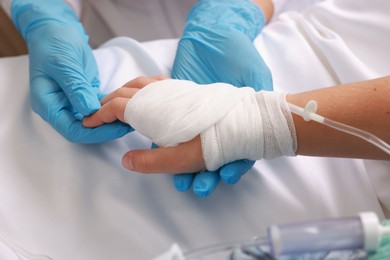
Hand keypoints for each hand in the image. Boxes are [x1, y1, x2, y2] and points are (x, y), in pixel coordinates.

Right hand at [11, 0, 130, 142]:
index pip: (72, 130)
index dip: (95, 133)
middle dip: (107, 129)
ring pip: (94, 120)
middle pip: (84, 129)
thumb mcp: (64, 65)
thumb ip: (76, 89)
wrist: (56, 29)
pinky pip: (99, 108)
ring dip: (112, 120)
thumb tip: (91, 111)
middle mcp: (60, 107)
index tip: (116, 128)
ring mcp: (73, 102)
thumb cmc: (54, 44)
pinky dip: (112, 108)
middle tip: (131, 122)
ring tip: (133, 115)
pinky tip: (128, 106)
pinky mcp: (84, 95)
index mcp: (49, 104)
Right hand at [83, 76, 205, 172]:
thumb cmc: (211, 141)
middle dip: (110, 100)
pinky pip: (158, 82)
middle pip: (127, 91)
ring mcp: (174, 88)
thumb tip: (124, 159)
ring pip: (142, 83)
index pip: (118, 108)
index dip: (100, 115)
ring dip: (126, 91)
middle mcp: (160, 93)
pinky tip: (148, 91)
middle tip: (99, 110)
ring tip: (117, 99)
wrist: (241, 122)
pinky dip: (145, 85)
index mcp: (152, 109)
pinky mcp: (186, 89)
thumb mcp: (178, 158)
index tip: (88, 121)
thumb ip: (149, 161)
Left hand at [171, 0, 272, 196]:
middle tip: (199, 187)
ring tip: (181, 182)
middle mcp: (215, 129)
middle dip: (206, 176)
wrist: (215, 35)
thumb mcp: (256, 74)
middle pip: (212, 160)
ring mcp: (194, 122)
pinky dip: (162, 144)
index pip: (238, 154)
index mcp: (238, 126)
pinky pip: (168, 131)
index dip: (234, 168)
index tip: (228, 176)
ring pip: (189, 152)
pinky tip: (159, 156)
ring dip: (185, 169)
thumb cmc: (240, 56)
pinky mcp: (175, 111)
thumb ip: (261, 93)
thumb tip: (274, 113)